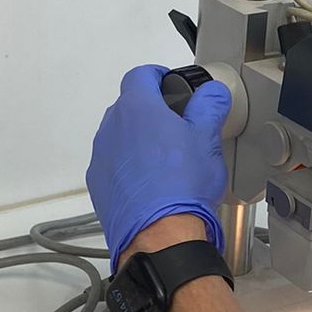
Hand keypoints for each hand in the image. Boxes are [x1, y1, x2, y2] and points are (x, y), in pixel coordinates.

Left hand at [87, 66, 231, 268]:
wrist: (160, 236)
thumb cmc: (182, 187)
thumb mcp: (208, 139)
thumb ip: (210, 106)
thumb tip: (212, 93)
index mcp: (138, 108)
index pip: (140, 75)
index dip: (157, 75)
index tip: (168, 83)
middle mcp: (112, 128)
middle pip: (129, 106)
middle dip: (151, 110)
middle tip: (176, 124)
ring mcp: (102, 157)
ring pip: (119, 136)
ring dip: (138, 140)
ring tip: (166, 159)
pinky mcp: (98, 184)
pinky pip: (113, 164)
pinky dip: (129, 167)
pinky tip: (152, 183)